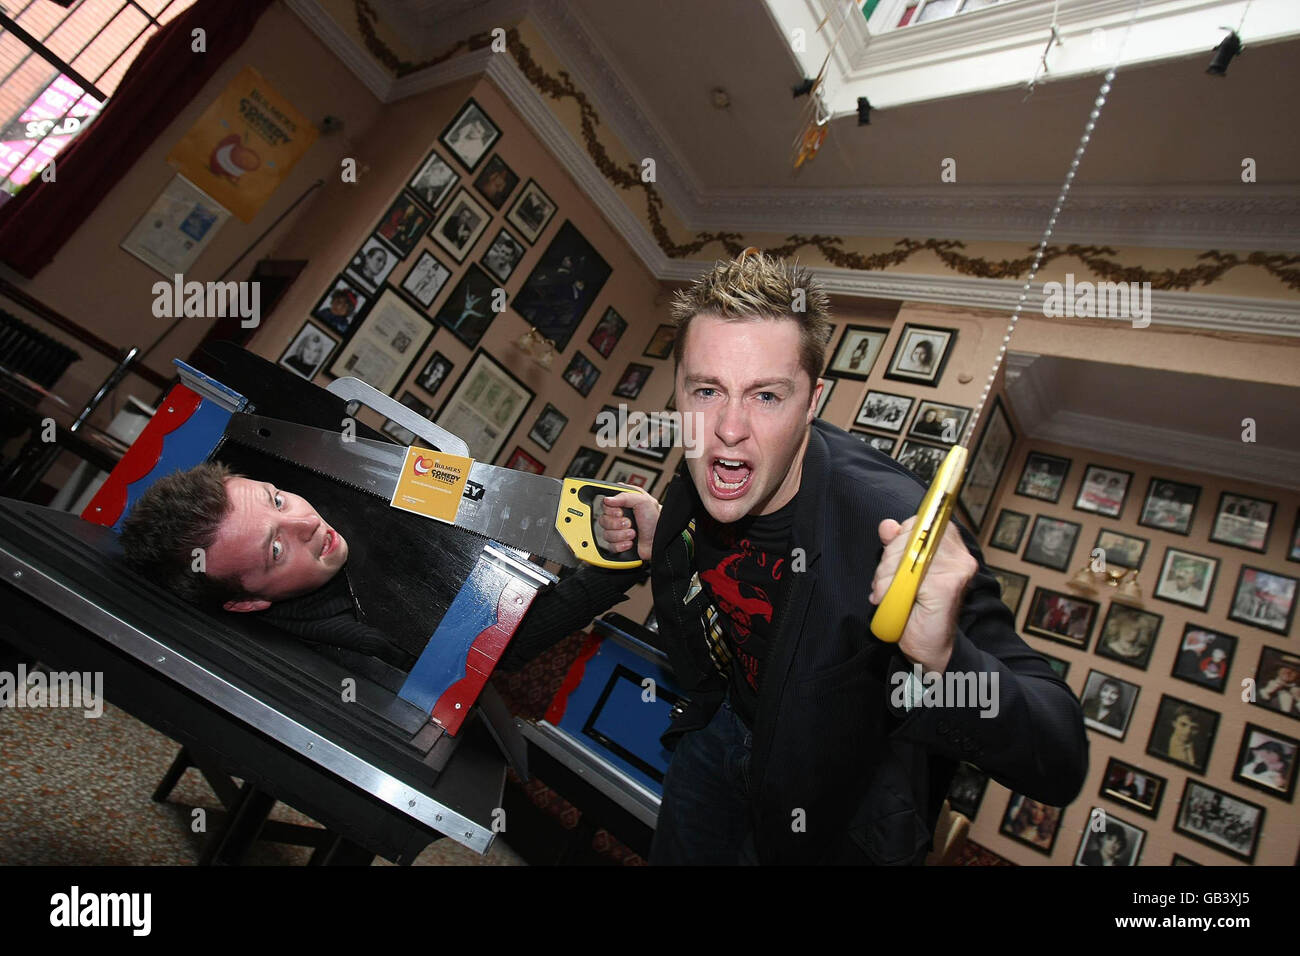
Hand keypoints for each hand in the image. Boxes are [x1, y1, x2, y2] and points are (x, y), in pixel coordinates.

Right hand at [595, 490, 660, 561]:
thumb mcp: (643, 501)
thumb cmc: (655, 519)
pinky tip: (630, 543)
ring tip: (633, 533)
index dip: (611, 510)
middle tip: (629, 523)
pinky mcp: (619, 544)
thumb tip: (608, 499)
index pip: (604, 506)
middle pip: (603, 520)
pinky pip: (610, 547)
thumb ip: (625, 496)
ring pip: (606, 534)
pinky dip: (621, 545)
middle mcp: (619, 518)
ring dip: (621, 535)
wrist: (660, 539)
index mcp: (623, 505)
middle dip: (617, 524)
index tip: (620, 512)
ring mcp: (618, 531)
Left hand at [869, 516, 977, 672]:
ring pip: (907, 554)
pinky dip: (890, 587)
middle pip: (911, 536)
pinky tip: (888, 599)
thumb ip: (897, 545)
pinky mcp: (947, 585)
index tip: (892, 558)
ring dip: (885, 575)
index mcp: (952, 546)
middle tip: (882, 582)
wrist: (930, 648)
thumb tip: (887, 525)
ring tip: (884, 592)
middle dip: (887, 560)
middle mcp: (959, 554)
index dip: (899, 538)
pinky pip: (907, 574)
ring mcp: (957, 568)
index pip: (920, 523)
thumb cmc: (917, 610)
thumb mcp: (902, 571)